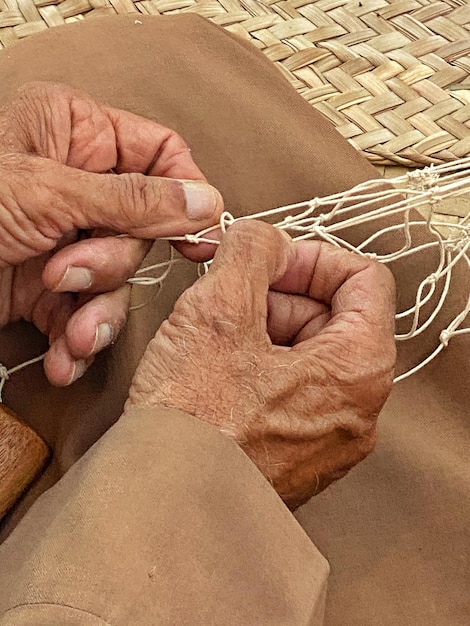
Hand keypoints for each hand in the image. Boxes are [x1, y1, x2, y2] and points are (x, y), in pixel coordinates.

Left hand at [0, 82, 222, 384]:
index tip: (199, 236)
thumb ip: (133, 200)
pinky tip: (62, 356)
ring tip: (65, 323)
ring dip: (97, 310)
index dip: (186, 192)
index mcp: (76, 134)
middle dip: (112, 262)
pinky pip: (87, 314)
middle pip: (143, 227)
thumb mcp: (47, 192)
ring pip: (119, 279)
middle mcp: (76, 186)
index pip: (160, 154)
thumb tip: (205, 201)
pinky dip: (77, 340)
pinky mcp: (48, 289)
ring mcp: (64, 239)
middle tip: (71, 271)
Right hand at [126, 221, 395, 508]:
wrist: (163, 511)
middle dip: (275, 294)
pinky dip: (251, 368)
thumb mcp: (221, 310)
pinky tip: (211, 375)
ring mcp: (324, 436)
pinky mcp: (291, 453)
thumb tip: (264, 238)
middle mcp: (355, 409)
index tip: (269, 258)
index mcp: (359, 369)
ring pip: (303, 352)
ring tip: (209, 341)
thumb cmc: (195, 425)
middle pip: (330, 316)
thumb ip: (252, 251)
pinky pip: (284, 390)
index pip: (365, 279)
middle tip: (227, 298)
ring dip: (257, 330)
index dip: (312, 256)